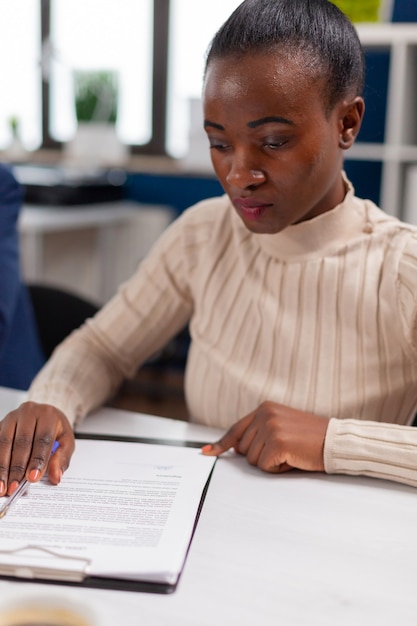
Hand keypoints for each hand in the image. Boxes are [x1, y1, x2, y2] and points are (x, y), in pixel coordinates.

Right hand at [0, 401, 74, 495]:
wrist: (44, 414)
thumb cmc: (55, 429)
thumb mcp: (66, 441)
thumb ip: (62, 459)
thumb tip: (56, 477)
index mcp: (48, 415)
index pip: (42, 439)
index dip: (37, 460)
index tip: (33, 478)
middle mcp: (28, 412)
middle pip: (22, 442)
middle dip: (17, 468)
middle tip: (15, 487)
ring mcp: (12, 417)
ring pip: (5, 442)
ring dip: (3, 467)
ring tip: (3, 487)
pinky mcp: (1, 424)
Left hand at [202, 401, 328, 473]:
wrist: (336, 441)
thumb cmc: (312, 438)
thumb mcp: (282, 427)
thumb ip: (260, 432)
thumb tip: (234, 449)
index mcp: (265, 408)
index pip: (236, 429)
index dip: (221, 444)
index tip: (207, 453)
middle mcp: (265, 414)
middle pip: (244, 449)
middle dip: (261, 456)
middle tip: (285, 450)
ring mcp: (271, 427)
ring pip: (253, 460)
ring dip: (272, 462)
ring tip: (291, 453)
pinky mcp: (277, 442)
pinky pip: (265, 467)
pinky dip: (279, 469)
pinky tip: (293, 459)